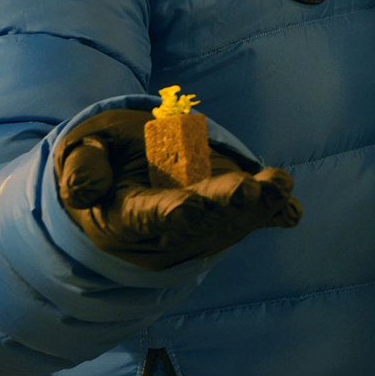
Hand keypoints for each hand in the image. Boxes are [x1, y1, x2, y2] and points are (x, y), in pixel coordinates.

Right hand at [56, 109, 300, 270]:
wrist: (132, 171)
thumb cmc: (106, 158)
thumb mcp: (83, 150)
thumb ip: (83, 166)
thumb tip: (82, 190)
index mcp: (128, 214)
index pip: (146, 216)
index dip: (166, 213)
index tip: (184, 208)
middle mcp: (172, 225)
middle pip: (200, 217)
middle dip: (222, 204)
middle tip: (244, 191)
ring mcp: (207, 220)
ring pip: (234, 217)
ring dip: (258, 205)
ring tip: (277, 186)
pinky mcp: (233, 210)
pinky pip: (258, 217)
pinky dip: (276, 212)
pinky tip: (292, 209)